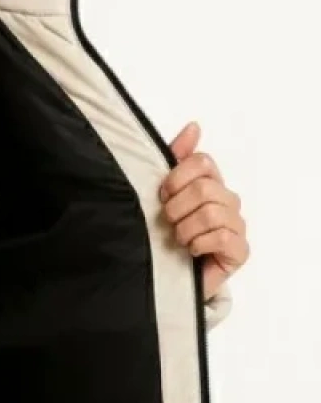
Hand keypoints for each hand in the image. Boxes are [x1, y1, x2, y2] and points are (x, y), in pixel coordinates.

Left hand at [159, 121, 249, 302]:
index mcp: (211, 183)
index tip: (162, 196)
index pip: (202, 162)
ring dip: (185, 229)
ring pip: (211, 213)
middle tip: (168, 222)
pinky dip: (199, 244)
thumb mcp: (164, 194)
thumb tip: (193, 126)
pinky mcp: (240, 250)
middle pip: (204, 189)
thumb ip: (175, 158)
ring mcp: (237, 225)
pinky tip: (191, 251)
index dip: (176, 179)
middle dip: (176, 208)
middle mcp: (227, 200)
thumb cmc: (166, 233)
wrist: (169, 276)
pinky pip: (222, 236)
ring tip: (178, 239)